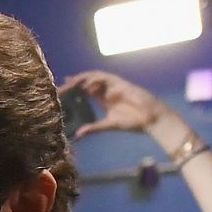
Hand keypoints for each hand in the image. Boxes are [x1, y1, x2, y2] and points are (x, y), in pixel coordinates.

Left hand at [60, 70, 174, 138]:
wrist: (150, 119)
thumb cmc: (132, 122)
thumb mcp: (109, 125)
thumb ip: (94, 128)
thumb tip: (78, 134)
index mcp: (104, 100)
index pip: (85, 91)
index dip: (74, 89)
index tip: (61, 90)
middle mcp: (107, 91)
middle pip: (87, 82)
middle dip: (74, 82)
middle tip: (61, 86)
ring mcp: (114, 86)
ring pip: (95, 77)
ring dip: (82, 78)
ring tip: (71, 83)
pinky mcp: (121, 84)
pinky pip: (106, 78)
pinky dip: (95, 80)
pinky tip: (87, 85)